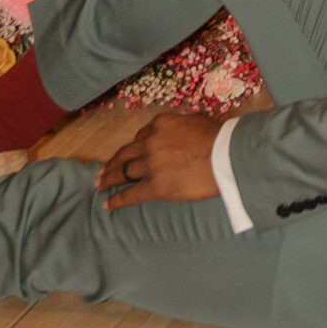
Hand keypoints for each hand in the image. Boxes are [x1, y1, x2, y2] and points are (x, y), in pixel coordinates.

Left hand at [95, 112, 223, 210]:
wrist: (226, 156)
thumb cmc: (219, 138)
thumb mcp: (197, 122)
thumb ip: (183, 126)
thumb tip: (183, 129)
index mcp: (160, 124)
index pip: (141, 136)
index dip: (134, 147)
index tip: (128, 154)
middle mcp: (150, 142)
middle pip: (125, 154)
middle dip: (112, 163)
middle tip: (102, 170)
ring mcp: (150, 165)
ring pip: (122, 172)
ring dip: (108, 178)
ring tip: (100, 184)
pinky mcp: (154, 186)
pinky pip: (130, 194)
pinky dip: (116, 200)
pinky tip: (107, 205)